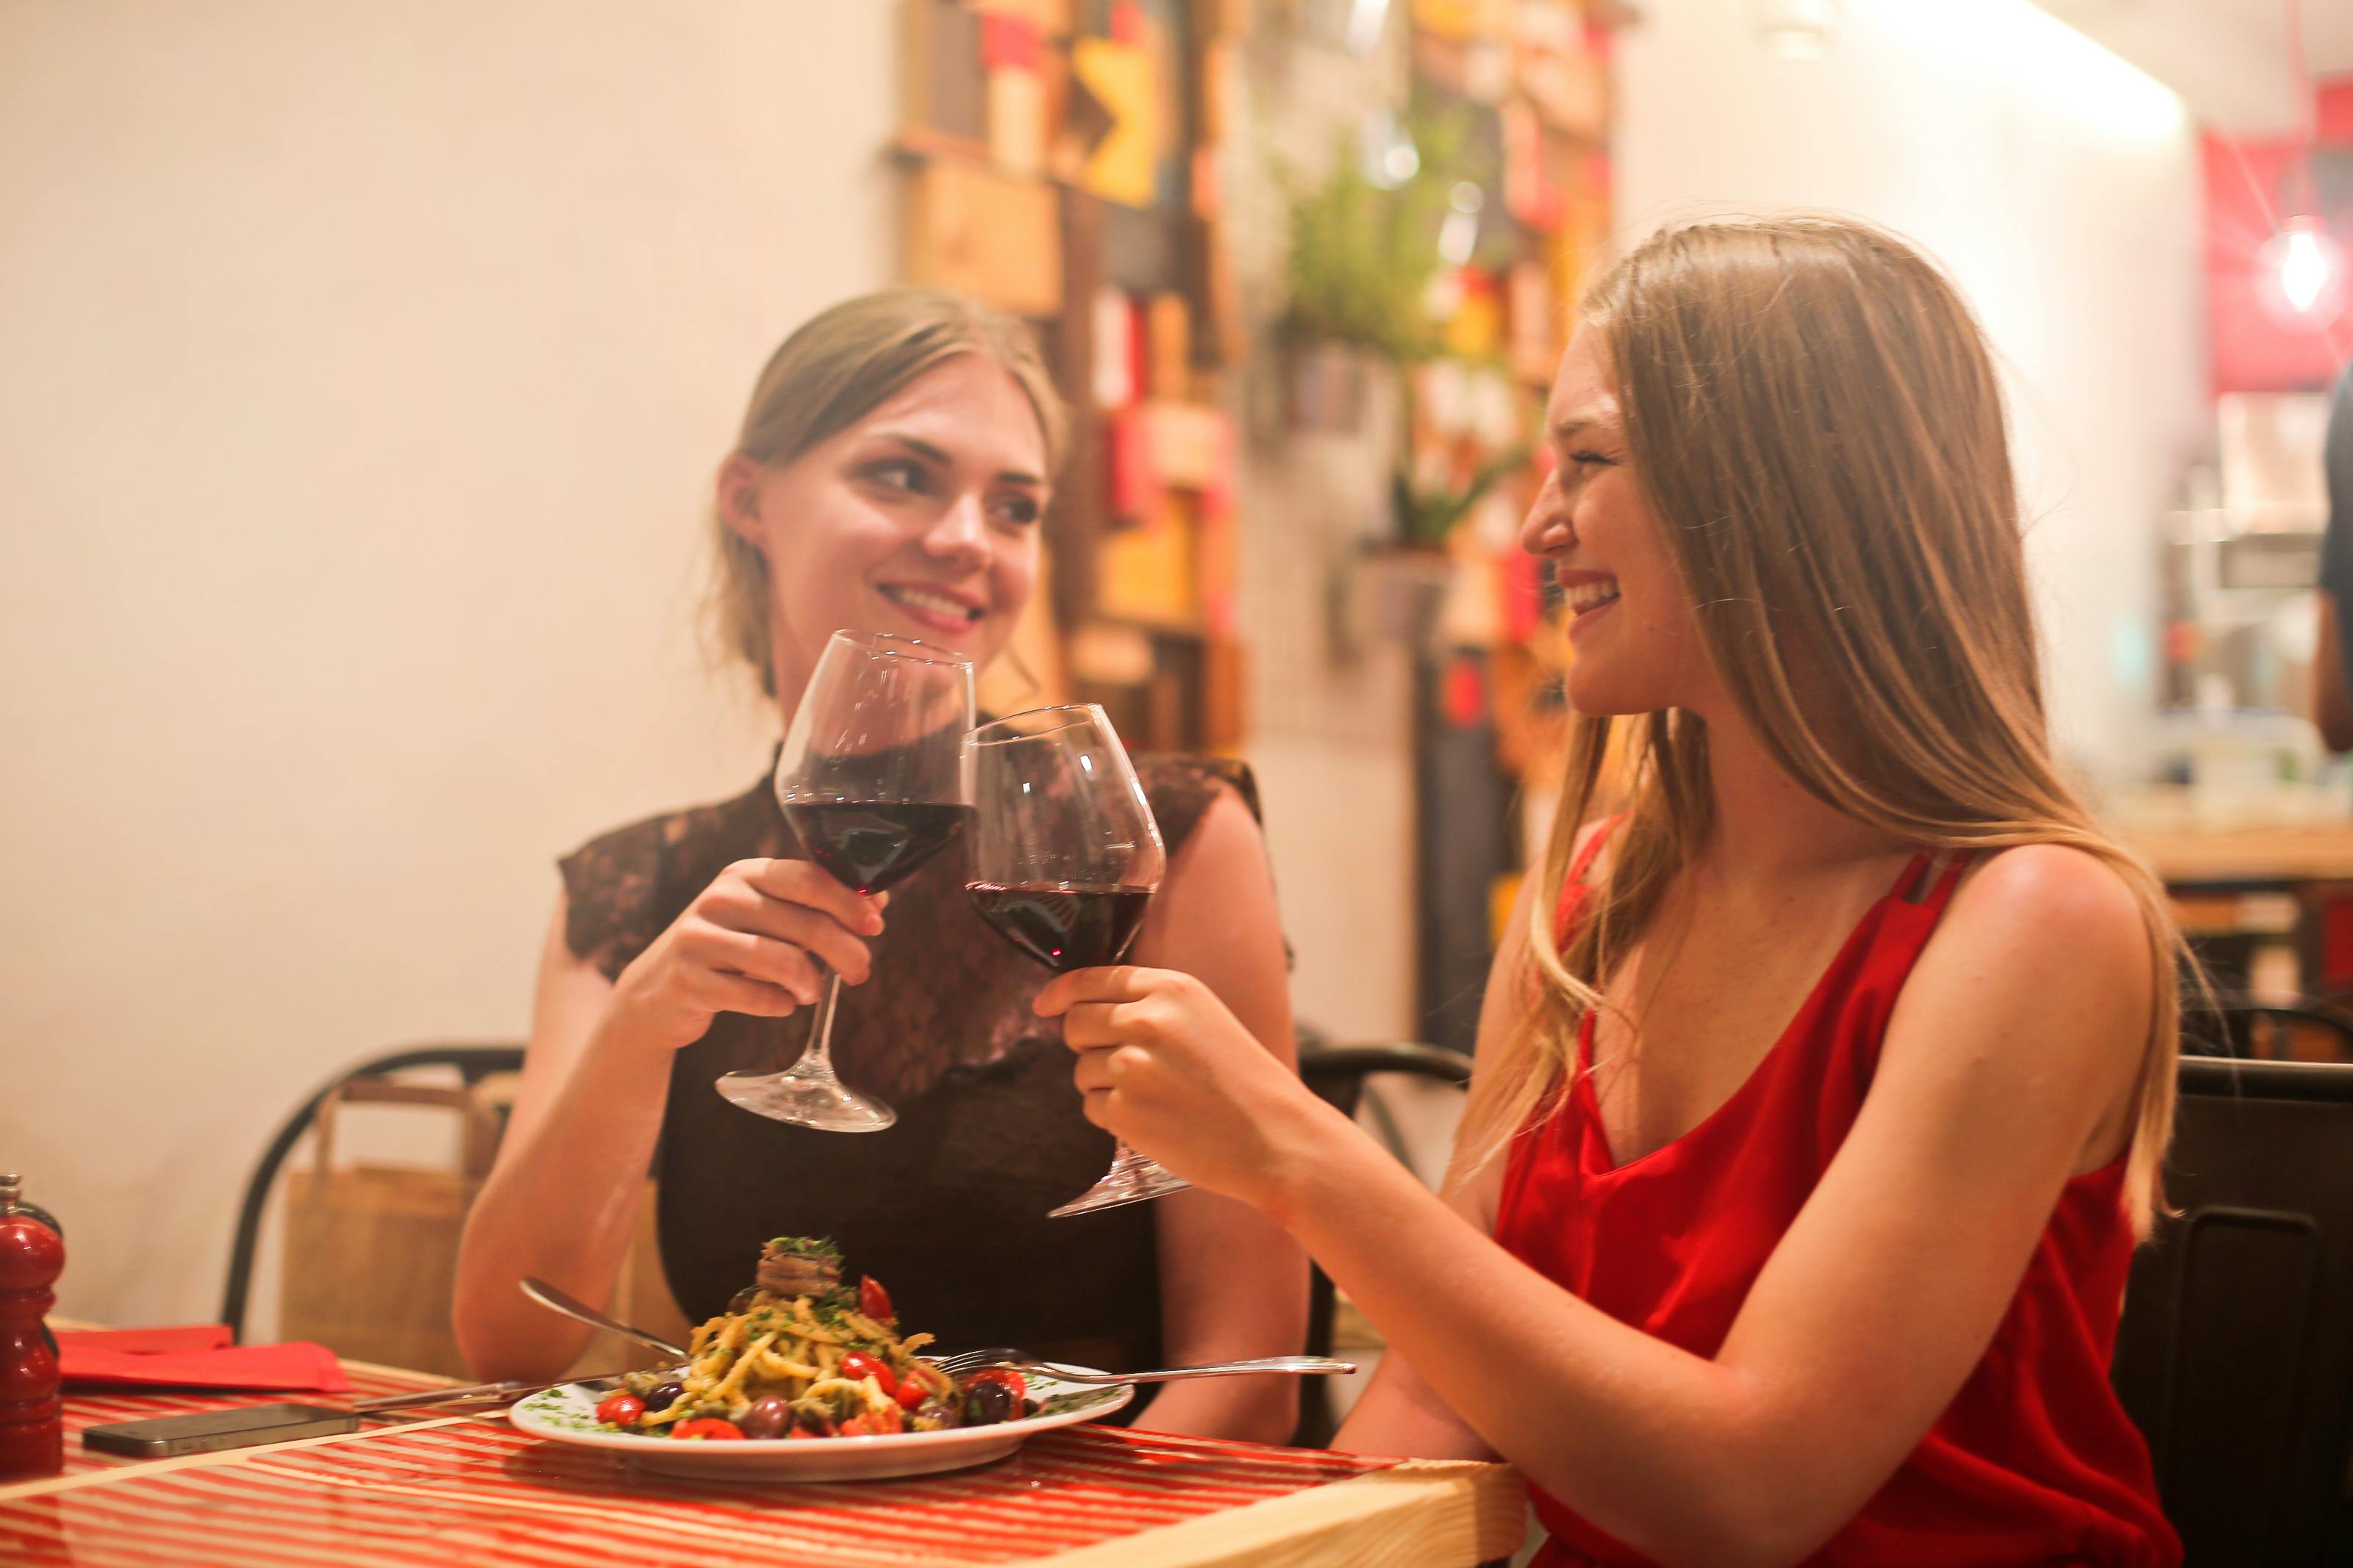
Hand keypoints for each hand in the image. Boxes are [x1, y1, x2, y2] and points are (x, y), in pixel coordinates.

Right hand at [607, 859, 884, 1054]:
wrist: (656, 991)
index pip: (809, 879)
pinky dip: (780, 1005)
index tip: (877, 924)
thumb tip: (878, 903)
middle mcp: (720, 898)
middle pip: (805, 923)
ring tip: (811, 992)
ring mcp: (699, 938)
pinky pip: (757, 997)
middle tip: (861, 972)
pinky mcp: (690, 979)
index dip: (850, 902)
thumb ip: (813, 908)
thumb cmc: (728, 950)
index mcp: (744, 874)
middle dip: (845, 951)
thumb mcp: (764, 917)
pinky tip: (780, 1003)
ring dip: (810, 983)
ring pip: (784, 961)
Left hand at [1035, 966, 1341, 1210]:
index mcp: (1171, 989)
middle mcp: (1146, 1021)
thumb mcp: (1205, 1019)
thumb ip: (1152, 1007)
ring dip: (1103, 1084)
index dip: (1060, 992)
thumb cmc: (1244, 1082)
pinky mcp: (1124, 1111)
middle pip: (1075, 1023)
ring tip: (1154, 1097)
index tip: (1045, 1004)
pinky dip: (1112, 1116)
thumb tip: (1082, 1009)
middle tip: (1118, 1063)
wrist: (1274, 1137)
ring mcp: (1131, 1066)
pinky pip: (1091, 1107)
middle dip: (1085, 1043)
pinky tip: (1153, 1119)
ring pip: (1081, 1069)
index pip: (1091, 979)